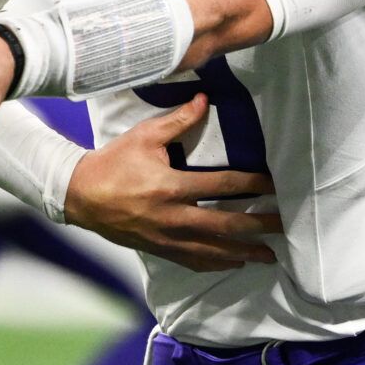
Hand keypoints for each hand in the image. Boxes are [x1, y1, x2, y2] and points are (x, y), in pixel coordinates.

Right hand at [65, 95, 280, 271]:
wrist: (80, 196)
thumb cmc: (113, 163)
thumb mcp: (143, 137)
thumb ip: (177, 120)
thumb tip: (205, 100)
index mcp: (171, 187)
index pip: (222, 186)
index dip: (252, 185)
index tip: (275, 186)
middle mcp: (173, 217)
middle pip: (226, 225)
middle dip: (258, 226)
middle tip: (284, 227)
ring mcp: (166, 238)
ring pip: (213, 251)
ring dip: (244, 253)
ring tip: (270, 255)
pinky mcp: (159, 250)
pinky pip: (194, 262)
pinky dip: (217, 264)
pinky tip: (234, 263)